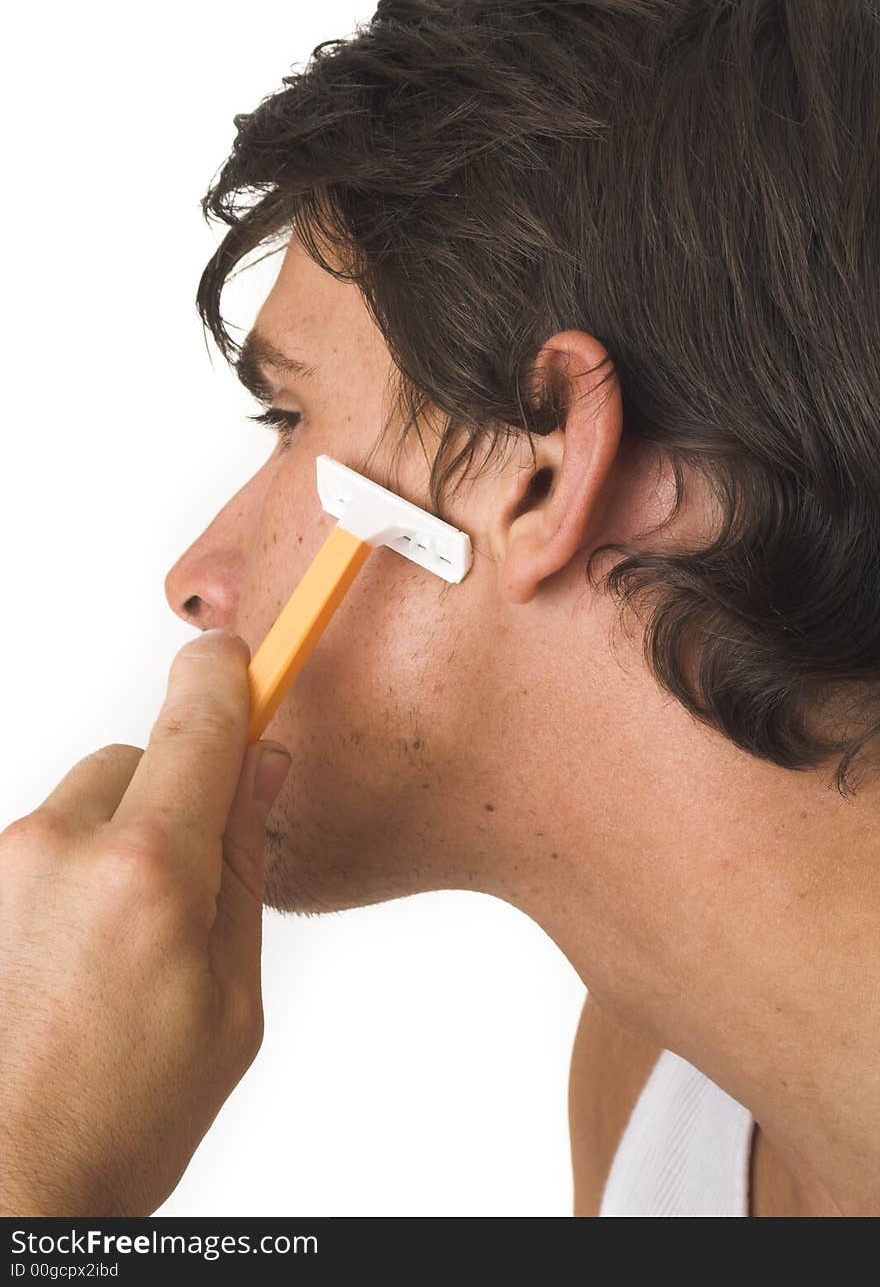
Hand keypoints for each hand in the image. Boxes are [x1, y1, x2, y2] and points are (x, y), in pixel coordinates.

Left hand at [0, 628, 291, 1216]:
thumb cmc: (120, 1117)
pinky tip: (74, 958)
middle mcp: (61, 850)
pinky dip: (69, 875)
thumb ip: (243, 866)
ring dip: (117, 840)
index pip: (197, 723)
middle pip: (137, 758)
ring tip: (121, 946)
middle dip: (174, 795)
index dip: (224, 676)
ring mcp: (4, 868)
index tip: (238, 656)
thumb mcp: (230, 1000)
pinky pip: (41, 846)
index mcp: (148, 873)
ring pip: (85, 803)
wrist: (11, 1187)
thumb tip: (258, 773)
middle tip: (189, 881)